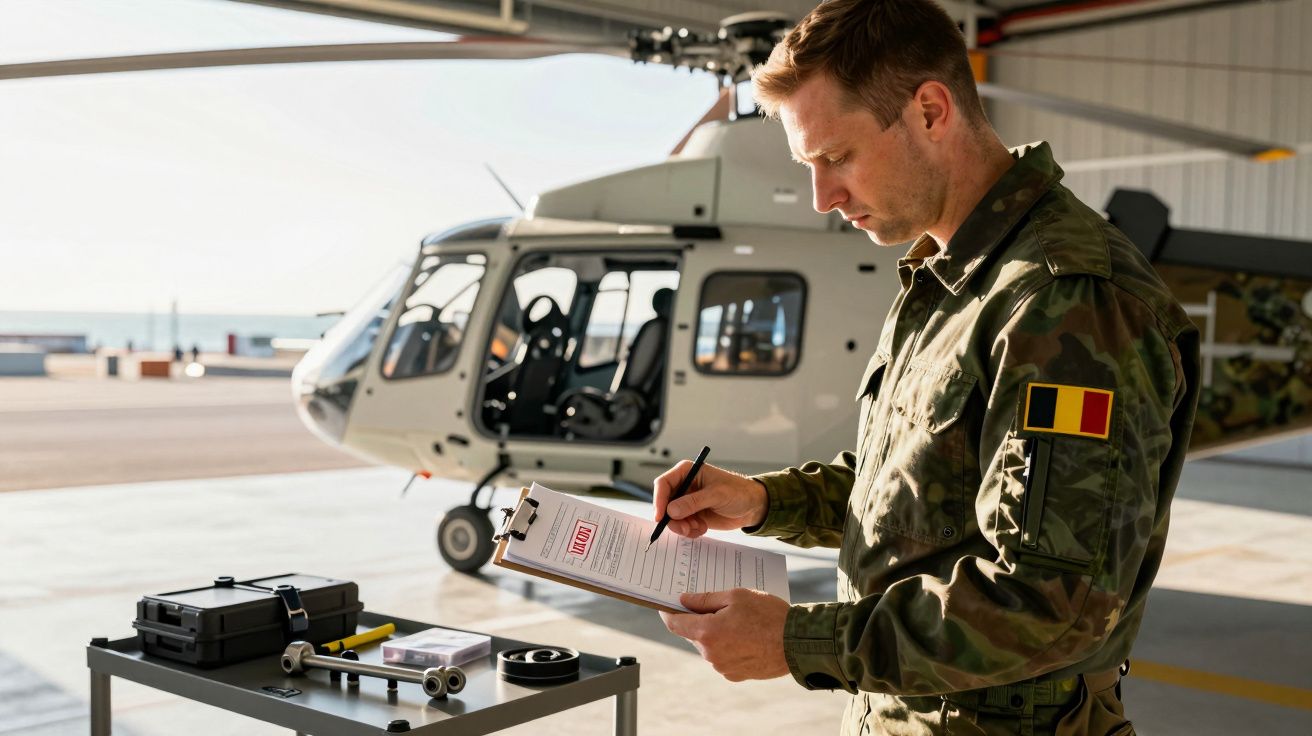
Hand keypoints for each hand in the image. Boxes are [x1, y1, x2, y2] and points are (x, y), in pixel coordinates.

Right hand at [652, 461, 767, 537]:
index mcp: (687, 472)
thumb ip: (693, 502)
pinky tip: (702, 528)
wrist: (752, 506)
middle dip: (672, 519)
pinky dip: (690, 530)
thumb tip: (671, 510)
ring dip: (683, 526)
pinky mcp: (692, 515)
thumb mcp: (717, 495)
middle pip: (664, 503)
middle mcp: (684, 486)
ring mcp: (687, 502)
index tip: (661, 516)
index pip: (664, 484)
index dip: (659, 500)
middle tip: (685, 528)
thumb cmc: (738, 492)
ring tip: (698, 527)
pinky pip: (681, 526)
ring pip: (671, 518)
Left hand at [660, 589, 789, 681]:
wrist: (796, 642)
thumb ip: (705, 599)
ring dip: (716, 633)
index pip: (675, 624)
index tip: (666, 605)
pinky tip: (746, 635)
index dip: (668, 612)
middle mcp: (711, 654)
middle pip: (694, 634)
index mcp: (707, 632)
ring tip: (739, 620)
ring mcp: (723, 667)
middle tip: (716, 605)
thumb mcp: (736, 596)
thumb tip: (684, 600)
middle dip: (700, 620)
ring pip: (709, 646)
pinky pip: (723, 657)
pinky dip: (728, 645)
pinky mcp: (735, 675)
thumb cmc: (768, 615)